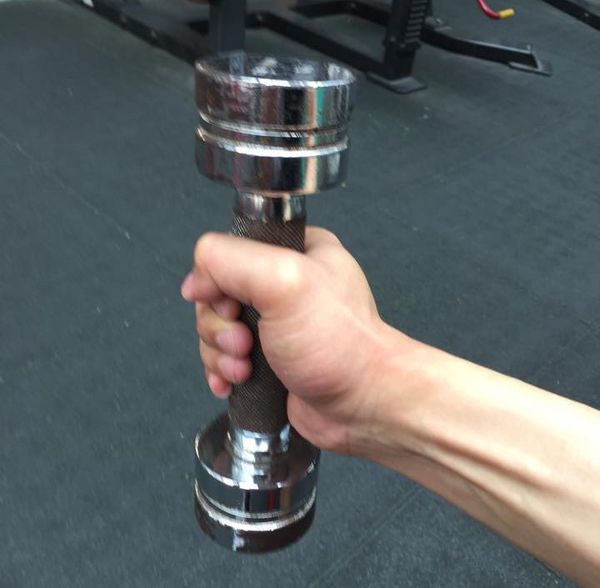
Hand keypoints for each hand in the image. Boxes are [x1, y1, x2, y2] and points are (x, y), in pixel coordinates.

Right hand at [181, 227, 401, 454]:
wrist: (363, 405)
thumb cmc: (341, 345)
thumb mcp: (284, 283)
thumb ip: (231, 261)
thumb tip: (197, 277)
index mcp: (295, 251)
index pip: (229, 251)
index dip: (216, 281)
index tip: (230, 306)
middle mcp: (284, 284)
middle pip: (217, 294)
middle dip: (219, 325)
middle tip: (244, 342)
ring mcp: (275, 323)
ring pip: (217, 328)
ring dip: (220, 352)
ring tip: (245, 368)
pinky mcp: (267, 357)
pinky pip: (224, 357)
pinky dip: (221, 371)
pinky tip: (234, 382)